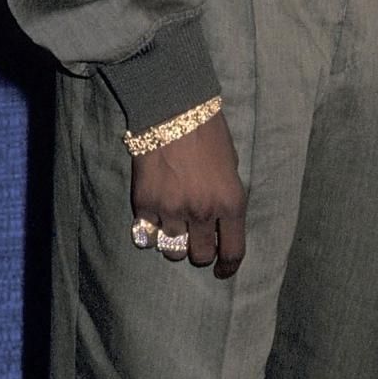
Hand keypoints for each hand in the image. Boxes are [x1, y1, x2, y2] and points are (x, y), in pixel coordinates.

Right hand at [132, 112, 246, 276]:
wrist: (173, 108)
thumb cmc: (208, 132)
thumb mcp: (230, 166)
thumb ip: (225, 197)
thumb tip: (218, 221)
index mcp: (230, 202)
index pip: (233, 251)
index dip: (228, 267)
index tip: (222, 270)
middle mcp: (202, 212)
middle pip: (199, 255)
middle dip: (199, 252)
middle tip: (195, 241)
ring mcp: (171, 210)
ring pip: (172, 250)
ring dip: (174, 242)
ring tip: (173, 227)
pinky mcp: (145, 204)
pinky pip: (146, 236)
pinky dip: (149, 232)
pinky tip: (152, 221)